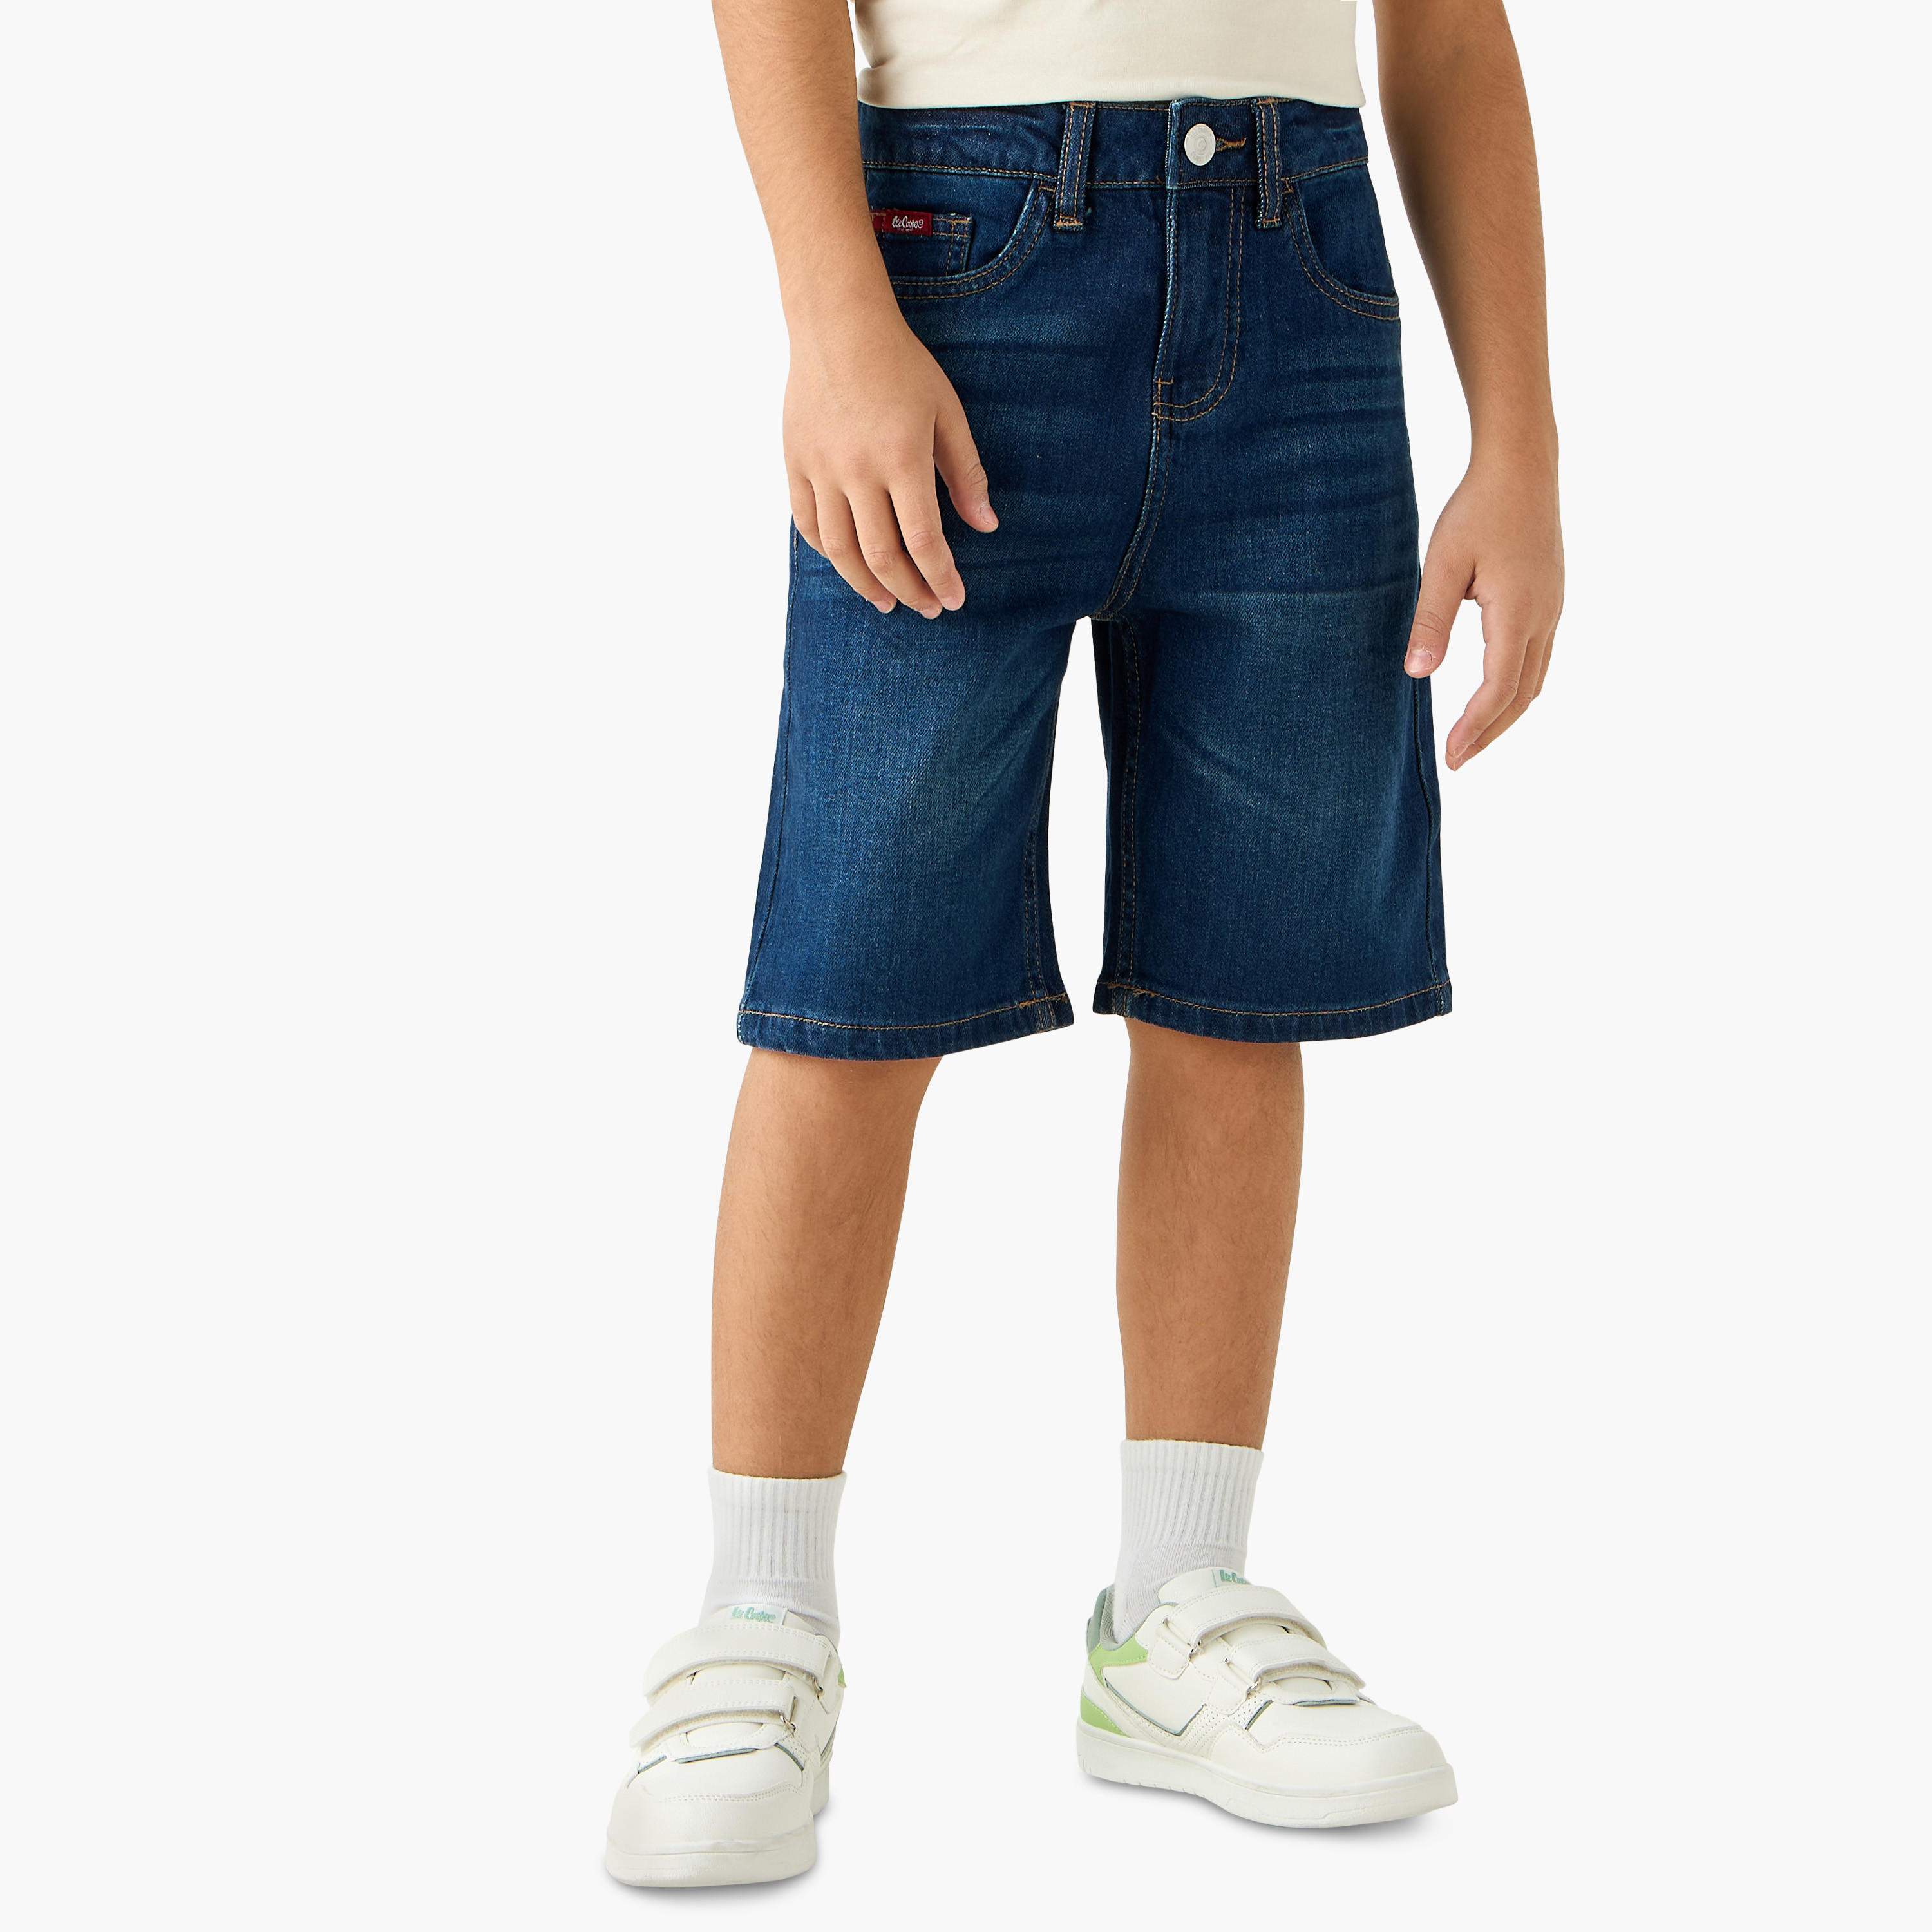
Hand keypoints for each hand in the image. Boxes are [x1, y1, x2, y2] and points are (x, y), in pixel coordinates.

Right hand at [784, 305, 998, 617]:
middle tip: (927, 608)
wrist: (837, 326)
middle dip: (909, 590)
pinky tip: (851, 565)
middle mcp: (858, 469)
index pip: (924, 540)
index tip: (954, 599)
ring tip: (887, 601)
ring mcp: (821, 469)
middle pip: (882, 555)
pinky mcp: (795, 463)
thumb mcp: (947, 412)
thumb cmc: (901, 366)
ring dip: (866, 585)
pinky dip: (830, 553)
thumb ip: (966, 473)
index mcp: (902, 457)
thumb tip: (987, 526)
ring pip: (841, 550)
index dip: (941, 577)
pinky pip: (809, 525)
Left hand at [1403, 455, 1563, 768]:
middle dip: (1491, 732)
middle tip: (1459, 759)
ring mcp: (1553, 608)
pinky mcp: (1551, 598)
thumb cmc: (1477, 509)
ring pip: (1536, 679)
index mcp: (1518, 613)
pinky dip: (1517, 687)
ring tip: (1475, 737)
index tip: (1451, 756)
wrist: (1522, 466)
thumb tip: (1418, 675)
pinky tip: (1495, 694)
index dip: (1475, 728)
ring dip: (1506, 713)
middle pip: (1522, 694)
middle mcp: (1545, 616)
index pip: (1498, 690)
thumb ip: (1431, 621)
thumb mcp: (1443, 564)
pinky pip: (1539, 657)